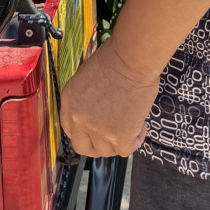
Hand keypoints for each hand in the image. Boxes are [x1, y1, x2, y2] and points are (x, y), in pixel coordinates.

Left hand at [60, 40, 159, 157]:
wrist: (131, 60)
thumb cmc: (114, 58)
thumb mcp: (86, 76)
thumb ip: (85, 98)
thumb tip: (97, 108)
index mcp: (69, 102)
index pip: (70, 129)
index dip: (84, 132)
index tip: (95, 129)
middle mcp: (79, 119)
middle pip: (83, 147)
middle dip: (97, 145)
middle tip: (111, 135)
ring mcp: (98, 130)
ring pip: (105, 151)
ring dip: (117, 142)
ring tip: (130, 125)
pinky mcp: (119, 136)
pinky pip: (125, 150)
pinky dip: (134, 141)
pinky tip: (140, 127)